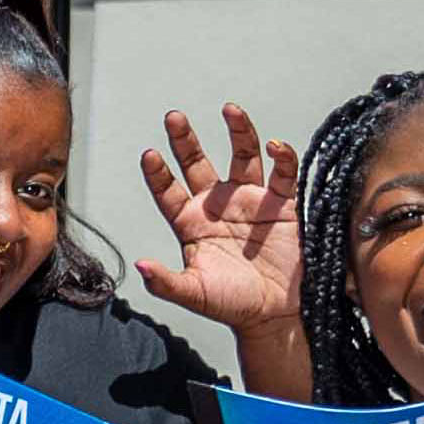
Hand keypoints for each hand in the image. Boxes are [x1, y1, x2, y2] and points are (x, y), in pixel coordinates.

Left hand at [133, 104, 300, 341]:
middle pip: (198, 162)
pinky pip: (283, 173)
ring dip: (238, 131)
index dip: (158, 173)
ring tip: (230, 109)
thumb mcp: (195, 294)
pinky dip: (282, 156)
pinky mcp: (282, 204)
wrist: (276, 315)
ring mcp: (250, 201)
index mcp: (191, 223)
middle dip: (185, 139)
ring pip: (242, 156)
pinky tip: (275, 146)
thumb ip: (166, 282)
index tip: (149, 155)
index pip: (168, 191)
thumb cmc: (233, 305)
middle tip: (173, 117)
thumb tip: (140, 266)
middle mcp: (218, 205)